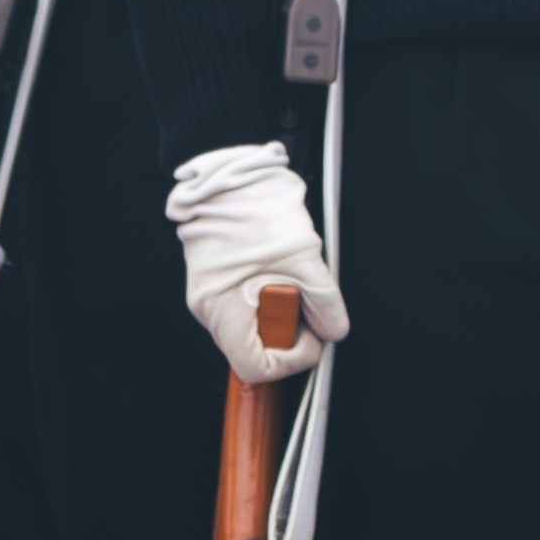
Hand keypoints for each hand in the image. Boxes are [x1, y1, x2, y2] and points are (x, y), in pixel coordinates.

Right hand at [164, 140, 342, 378]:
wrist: (229, 171)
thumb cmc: (255, 207)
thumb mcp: (305, 259)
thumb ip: (326, 303)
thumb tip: (333, 330)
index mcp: (222, 309)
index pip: (255, 368)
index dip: (291, 360)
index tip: (311, 336)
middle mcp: (207, 308)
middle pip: (252, 348)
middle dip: (286, 331)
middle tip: (302, 301)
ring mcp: (206, 293)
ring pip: (249, 326)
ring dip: (276, 311)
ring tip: (288, 276)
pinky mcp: (213, 278)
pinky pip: (242, 304)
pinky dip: (264, 295)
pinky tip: (275, 268)